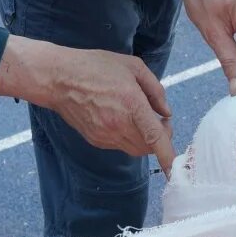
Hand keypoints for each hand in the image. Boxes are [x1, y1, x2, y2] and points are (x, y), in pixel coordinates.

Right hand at [0, 36, 175, 170]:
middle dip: (160, 138)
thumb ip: (155, 89)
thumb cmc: (95, 67)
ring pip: (135, 149)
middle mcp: (119, 125)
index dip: (169, 156)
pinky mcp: (96, 140)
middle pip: (149, 147)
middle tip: (159, 119)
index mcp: (131, 104)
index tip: (177, 170)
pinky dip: (128, 137)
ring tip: (140, 117)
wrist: (59, 79)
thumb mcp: (132, 66)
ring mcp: (106, 135)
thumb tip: (166, 112)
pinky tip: (122, 118)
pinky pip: (120, 145)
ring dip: (145, 140)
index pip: (155, 138)